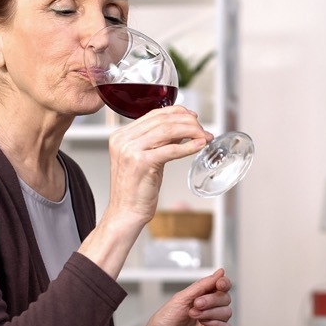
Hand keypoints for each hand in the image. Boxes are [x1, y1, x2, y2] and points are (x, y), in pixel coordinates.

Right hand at [105, 105, 210, 226]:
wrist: (125, 213)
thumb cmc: (136, 189)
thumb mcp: (146, 159)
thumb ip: (159, 142)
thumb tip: (182, 128)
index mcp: (121, 135)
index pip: (153, 114)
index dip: (177, 112)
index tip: (193, 117)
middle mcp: (123, 140)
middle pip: (162, 120)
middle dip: (188, 122)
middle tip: (203, 129)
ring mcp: (130, 150)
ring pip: (167, 130)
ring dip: (191, 131)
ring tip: (205, 136)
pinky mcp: (141, 163)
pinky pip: (171, 149)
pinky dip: (188, 146)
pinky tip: (199, 145)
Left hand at [125, 269, 232, 325]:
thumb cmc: (164, 321)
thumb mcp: (181, 298)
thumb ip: (202, 285)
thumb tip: (220, 273)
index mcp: (201, 298)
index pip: (221, 287)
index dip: (223, 283)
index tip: (219, 283)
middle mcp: (209, 310)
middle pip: (225, 298)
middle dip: (212, 299)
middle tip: (196, 303)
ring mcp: (212, 324)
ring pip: (226, 312)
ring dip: (211, 311)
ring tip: (194, 314)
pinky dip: (217, 323)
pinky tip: (204, 323)